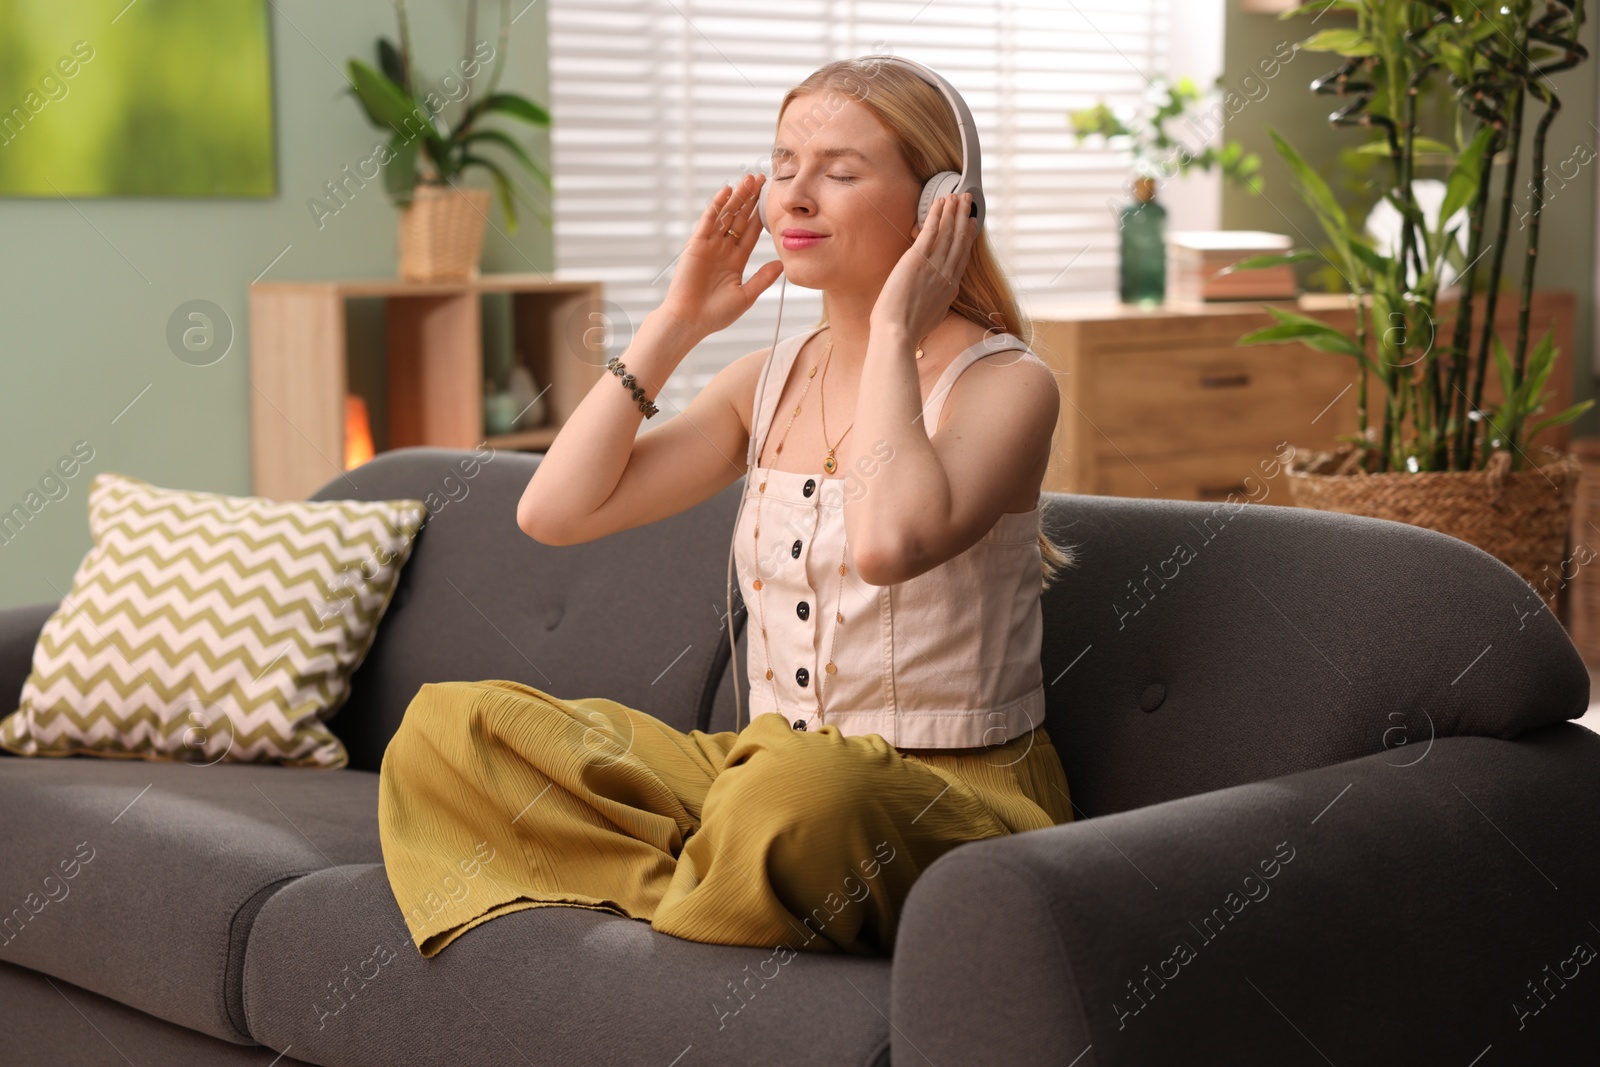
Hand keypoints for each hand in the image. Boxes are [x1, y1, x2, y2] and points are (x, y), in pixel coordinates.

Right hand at [658, 173, 784, 336]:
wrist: (690, 320)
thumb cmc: (716, 314)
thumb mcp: (746, 296)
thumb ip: (763, 278)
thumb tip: (781, 263)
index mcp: (736, 260)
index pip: (751, 231)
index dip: (761, 214)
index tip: (771, 198)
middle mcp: (723, 249)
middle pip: (739, 218)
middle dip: (750, 199)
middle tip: (762, 179)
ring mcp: (709, 245)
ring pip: (726, 215)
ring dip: (737, 197)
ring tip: (748, 179)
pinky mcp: (696, 244)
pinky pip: (708, 221)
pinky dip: (717, 205)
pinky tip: (727, 191)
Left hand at [871, 192, 978, 341]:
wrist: (898, 332)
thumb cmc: (906, 330)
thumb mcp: (930, 317)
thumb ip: (936, 304)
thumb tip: (934, 301)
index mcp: (950, 289)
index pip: (962, 257)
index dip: (967, 237)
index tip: (971, 223)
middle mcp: (947, 274)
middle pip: (960, 240)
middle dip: (964, 217)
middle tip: (968, 201)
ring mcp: (935, 265)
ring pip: (948, 232)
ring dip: (953, 211)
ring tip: (957, 195)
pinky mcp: (919, 258)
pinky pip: (932, 230)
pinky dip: (937, 215)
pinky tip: (940, 202)